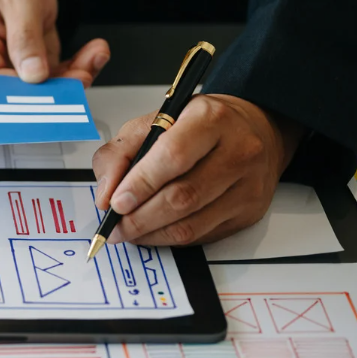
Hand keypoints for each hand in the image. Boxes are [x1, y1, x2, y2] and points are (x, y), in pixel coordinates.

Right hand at [0, 0, 109, 86]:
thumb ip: (24, 35)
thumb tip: (33, 75)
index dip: (20, 91)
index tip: (52, 85)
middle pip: (16, 91)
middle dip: (54, 87)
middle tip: (83, 75)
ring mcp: (11, 68)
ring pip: (42, 88)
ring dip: (73, 77)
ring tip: (95, 56)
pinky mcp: (33, 69)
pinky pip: (56, 78)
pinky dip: (78, 68)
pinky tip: (94, 53)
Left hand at [92, 95, 304, 245]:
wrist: (250, 129)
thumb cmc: (197, 125)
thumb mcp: (151, 123)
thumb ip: (119, 153)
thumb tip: (106, 195)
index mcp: (210, 119)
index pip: (173, 156)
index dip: (140, 184)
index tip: (115, 203)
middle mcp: (238, 150)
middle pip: (182, 197)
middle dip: (139, 218)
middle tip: (115, 226)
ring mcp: (248, 185)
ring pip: (192, 224)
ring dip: (151, 234)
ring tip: (128, 232)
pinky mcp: (249, 211)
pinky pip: (202, 236)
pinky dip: (170, 239)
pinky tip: (153, 232)